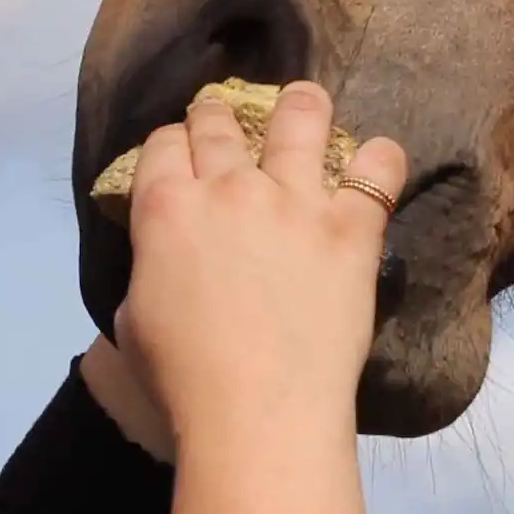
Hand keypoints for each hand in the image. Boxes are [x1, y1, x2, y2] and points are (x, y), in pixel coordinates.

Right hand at [114, 80, 406, 442]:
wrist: (258, 411)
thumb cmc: (183, 379)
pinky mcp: (352, 226)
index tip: (183, 155)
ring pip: (300, 117)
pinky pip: (377, 169)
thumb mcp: (133, 317)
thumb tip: (163, 258)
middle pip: (221, 120)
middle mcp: (229, 187)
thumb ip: (149, 268)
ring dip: (301, 105)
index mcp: (166, 208)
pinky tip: (377, 161)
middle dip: (221, 115)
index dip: (173, 143)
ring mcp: (295, 200)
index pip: (164, 142)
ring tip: (306, 102)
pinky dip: (380, 159)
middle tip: (232, 125)